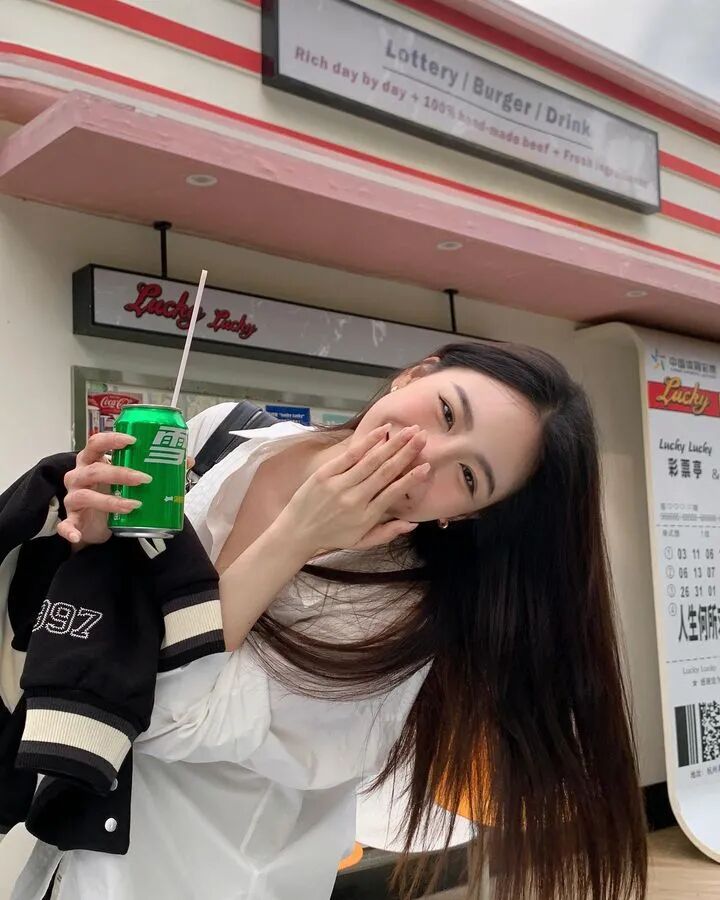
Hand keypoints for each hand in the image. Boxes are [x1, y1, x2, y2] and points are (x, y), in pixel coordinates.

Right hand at [57, 432, 152, 544]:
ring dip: (110, 501)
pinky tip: (77, 535)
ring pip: (86, 495)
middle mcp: (78, 476)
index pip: (96, 443)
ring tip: (134, 505)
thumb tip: (186, 460)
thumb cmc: (111, 494)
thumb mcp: (129, 481)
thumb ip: (153, 469)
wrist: (95, 525)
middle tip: (145, 478)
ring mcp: (73, 498)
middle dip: (120, 473)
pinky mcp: (70, 519)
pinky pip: (65, 525)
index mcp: (91, 461)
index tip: (133, 441)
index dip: (112, 440)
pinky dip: (69, 530)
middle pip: (95, 470)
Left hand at [275, 425, 429, 554]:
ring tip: (408, 431)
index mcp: (366, 516)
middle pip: (385, 472)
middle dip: (406, 453)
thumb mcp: (361, 542)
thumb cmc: (331, 537)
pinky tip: (382, 431)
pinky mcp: (325, 474)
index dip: (411, 479)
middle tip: (423, 437)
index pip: (393, 493)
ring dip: (392, 444)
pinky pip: (350, 455)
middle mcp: (355, 499)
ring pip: (371, 460)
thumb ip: (387, 533)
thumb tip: (413, 524)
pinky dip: (367, 442)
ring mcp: (339, 485)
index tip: (426, 466)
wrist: (296, 532)